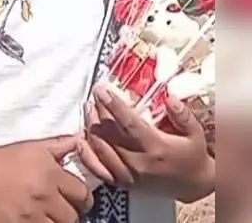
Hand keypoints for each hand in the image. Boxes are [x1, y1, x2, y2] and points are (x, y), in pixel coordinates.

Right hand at [0, 136, 93, 222]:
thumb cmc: (1, 158)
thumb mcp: (32, 148)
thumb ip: (58, 145)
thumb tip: (79, 140)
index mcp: (51, 175)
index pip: (83, 195)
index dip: (82, 198)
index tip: (75, 200)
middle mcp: (43, 196)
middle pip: (72, 217)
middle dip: (66, 214)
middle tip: (57, 210)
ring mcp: (29, 216)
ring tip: (41, 216)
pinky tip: (27, 219)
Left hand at [77, 85, 213, 202]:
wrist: (192, 186)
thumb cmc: (192, 155)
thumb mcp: (195, 133)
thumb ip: (183, 115)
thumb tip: (169, 96)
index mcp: (156, 147)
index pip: (129, 123)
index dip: (113, 105)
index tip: (102, 89)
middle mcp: (139, 161)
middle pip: (110, 133)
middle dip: (98, 111)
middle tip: (94, 95)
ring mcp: (128, 174)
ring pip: (100, 148)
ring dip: (90, 127)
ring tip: (88, 108)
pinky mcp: (121, 183)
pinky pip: (97, 168)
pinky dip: (86, 153)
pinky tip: (80, 138)